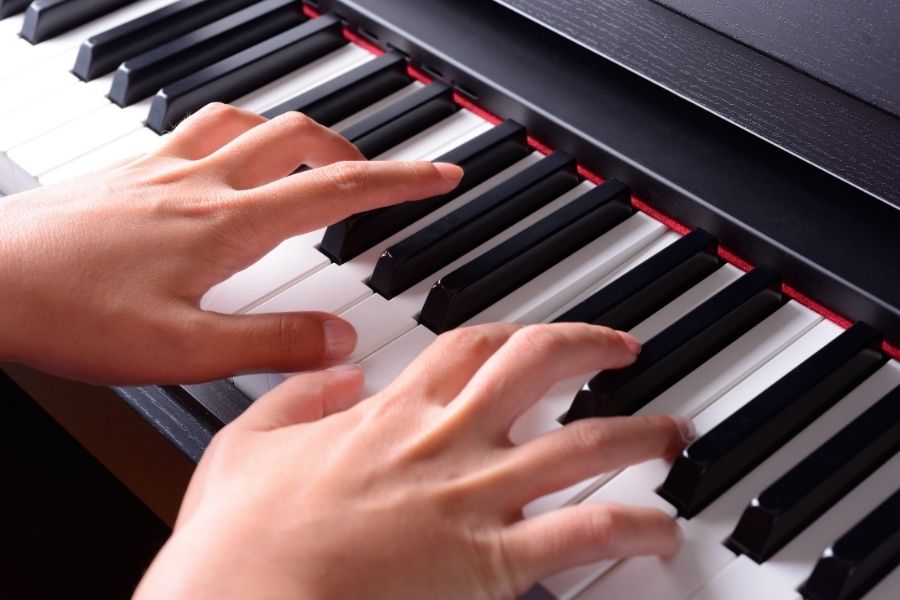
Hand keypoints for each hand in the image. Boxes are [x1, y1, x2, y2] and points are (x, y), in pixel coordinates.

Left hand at [0, 103, 461, 383]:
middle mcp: (200, 183)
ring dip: (294, 131)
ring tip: (314, 155)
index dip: (401, 182)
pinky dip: (235, 132)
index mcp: (226, 224)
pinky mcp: (127, 172)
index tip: (441, 175)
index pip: (337, 189)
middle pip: (299, 137)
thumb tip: (341, 340)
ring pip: (248, 121)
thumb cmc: (70, 313)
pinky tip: (225, 160)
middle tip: (380, 175)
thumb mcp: (184, 353)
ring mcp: (160, 169)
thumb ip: (271, 345)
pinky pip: (196, 129)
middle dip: (354, 150)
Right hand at [134, 323, 692, 599]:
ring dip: (639, 434)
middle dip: (591, 348)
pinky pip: (582, 533)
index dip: (515, 331)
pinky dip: (632, 528)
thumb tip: (337, 371)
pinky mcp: (492, 563)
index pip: (470, 345)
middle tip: (625, 351)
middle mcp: (445, 441)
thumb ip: (296, 395)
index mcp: (391, 411)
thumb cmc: (239, 539)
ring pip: (584, 445)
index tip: (538, 336)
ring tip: (671, 434)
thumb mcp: (246, 444)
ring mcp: (475, 498)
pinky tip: (658, 530)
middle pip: (540, 366)